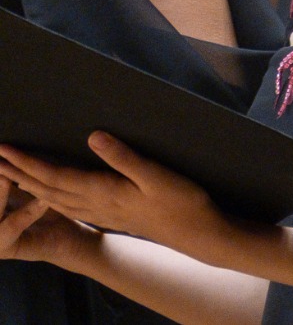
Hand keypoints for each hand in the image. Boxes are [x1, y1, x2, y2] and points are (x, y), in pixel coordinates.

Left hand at [0, 134, 233, 261]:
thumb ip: (124, 157)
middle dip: (18, 173)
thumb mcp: (157, 176)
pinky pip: (65, 206)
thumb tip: (93, 137)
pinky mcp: (107, 214)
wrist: (196, 233)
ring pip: (52, 199)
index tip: (6, 149)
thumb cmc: (181, 202)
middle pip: (45, 188)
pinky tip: (44, 194)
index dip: (27, 162)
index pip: (54, 176)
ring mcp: (99, 211)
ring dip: (28, 185)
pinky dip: (47, 197)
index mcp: (102, 191)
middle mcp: (93, 203)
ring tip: (10, 174)